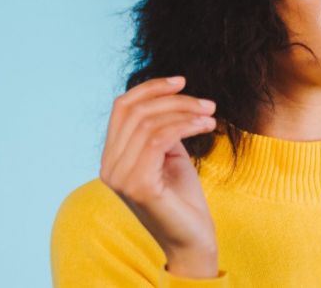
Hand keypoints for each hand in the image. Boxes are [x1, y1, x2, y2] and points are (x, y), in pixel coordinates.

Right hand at [99, 75, 219, 277]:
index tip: (182, 81)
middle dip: (175, 99)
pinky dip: (185, 126)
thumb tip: (170, 95)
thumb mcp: (169, 154)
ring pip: (149, 122)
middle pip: (136, 110)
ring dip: (185, 112)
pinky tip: (206, 126)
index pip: (122, 107)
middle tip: (207, 104)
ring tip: (211, 116)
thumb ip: (160, 128)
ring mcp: (120, 177)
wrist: (192, 239)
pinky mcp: (138, 185)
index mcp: (112, 156)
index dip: (151, 88)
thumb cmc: (183, 197)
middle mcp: (109, 166)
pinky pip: (158, 139)